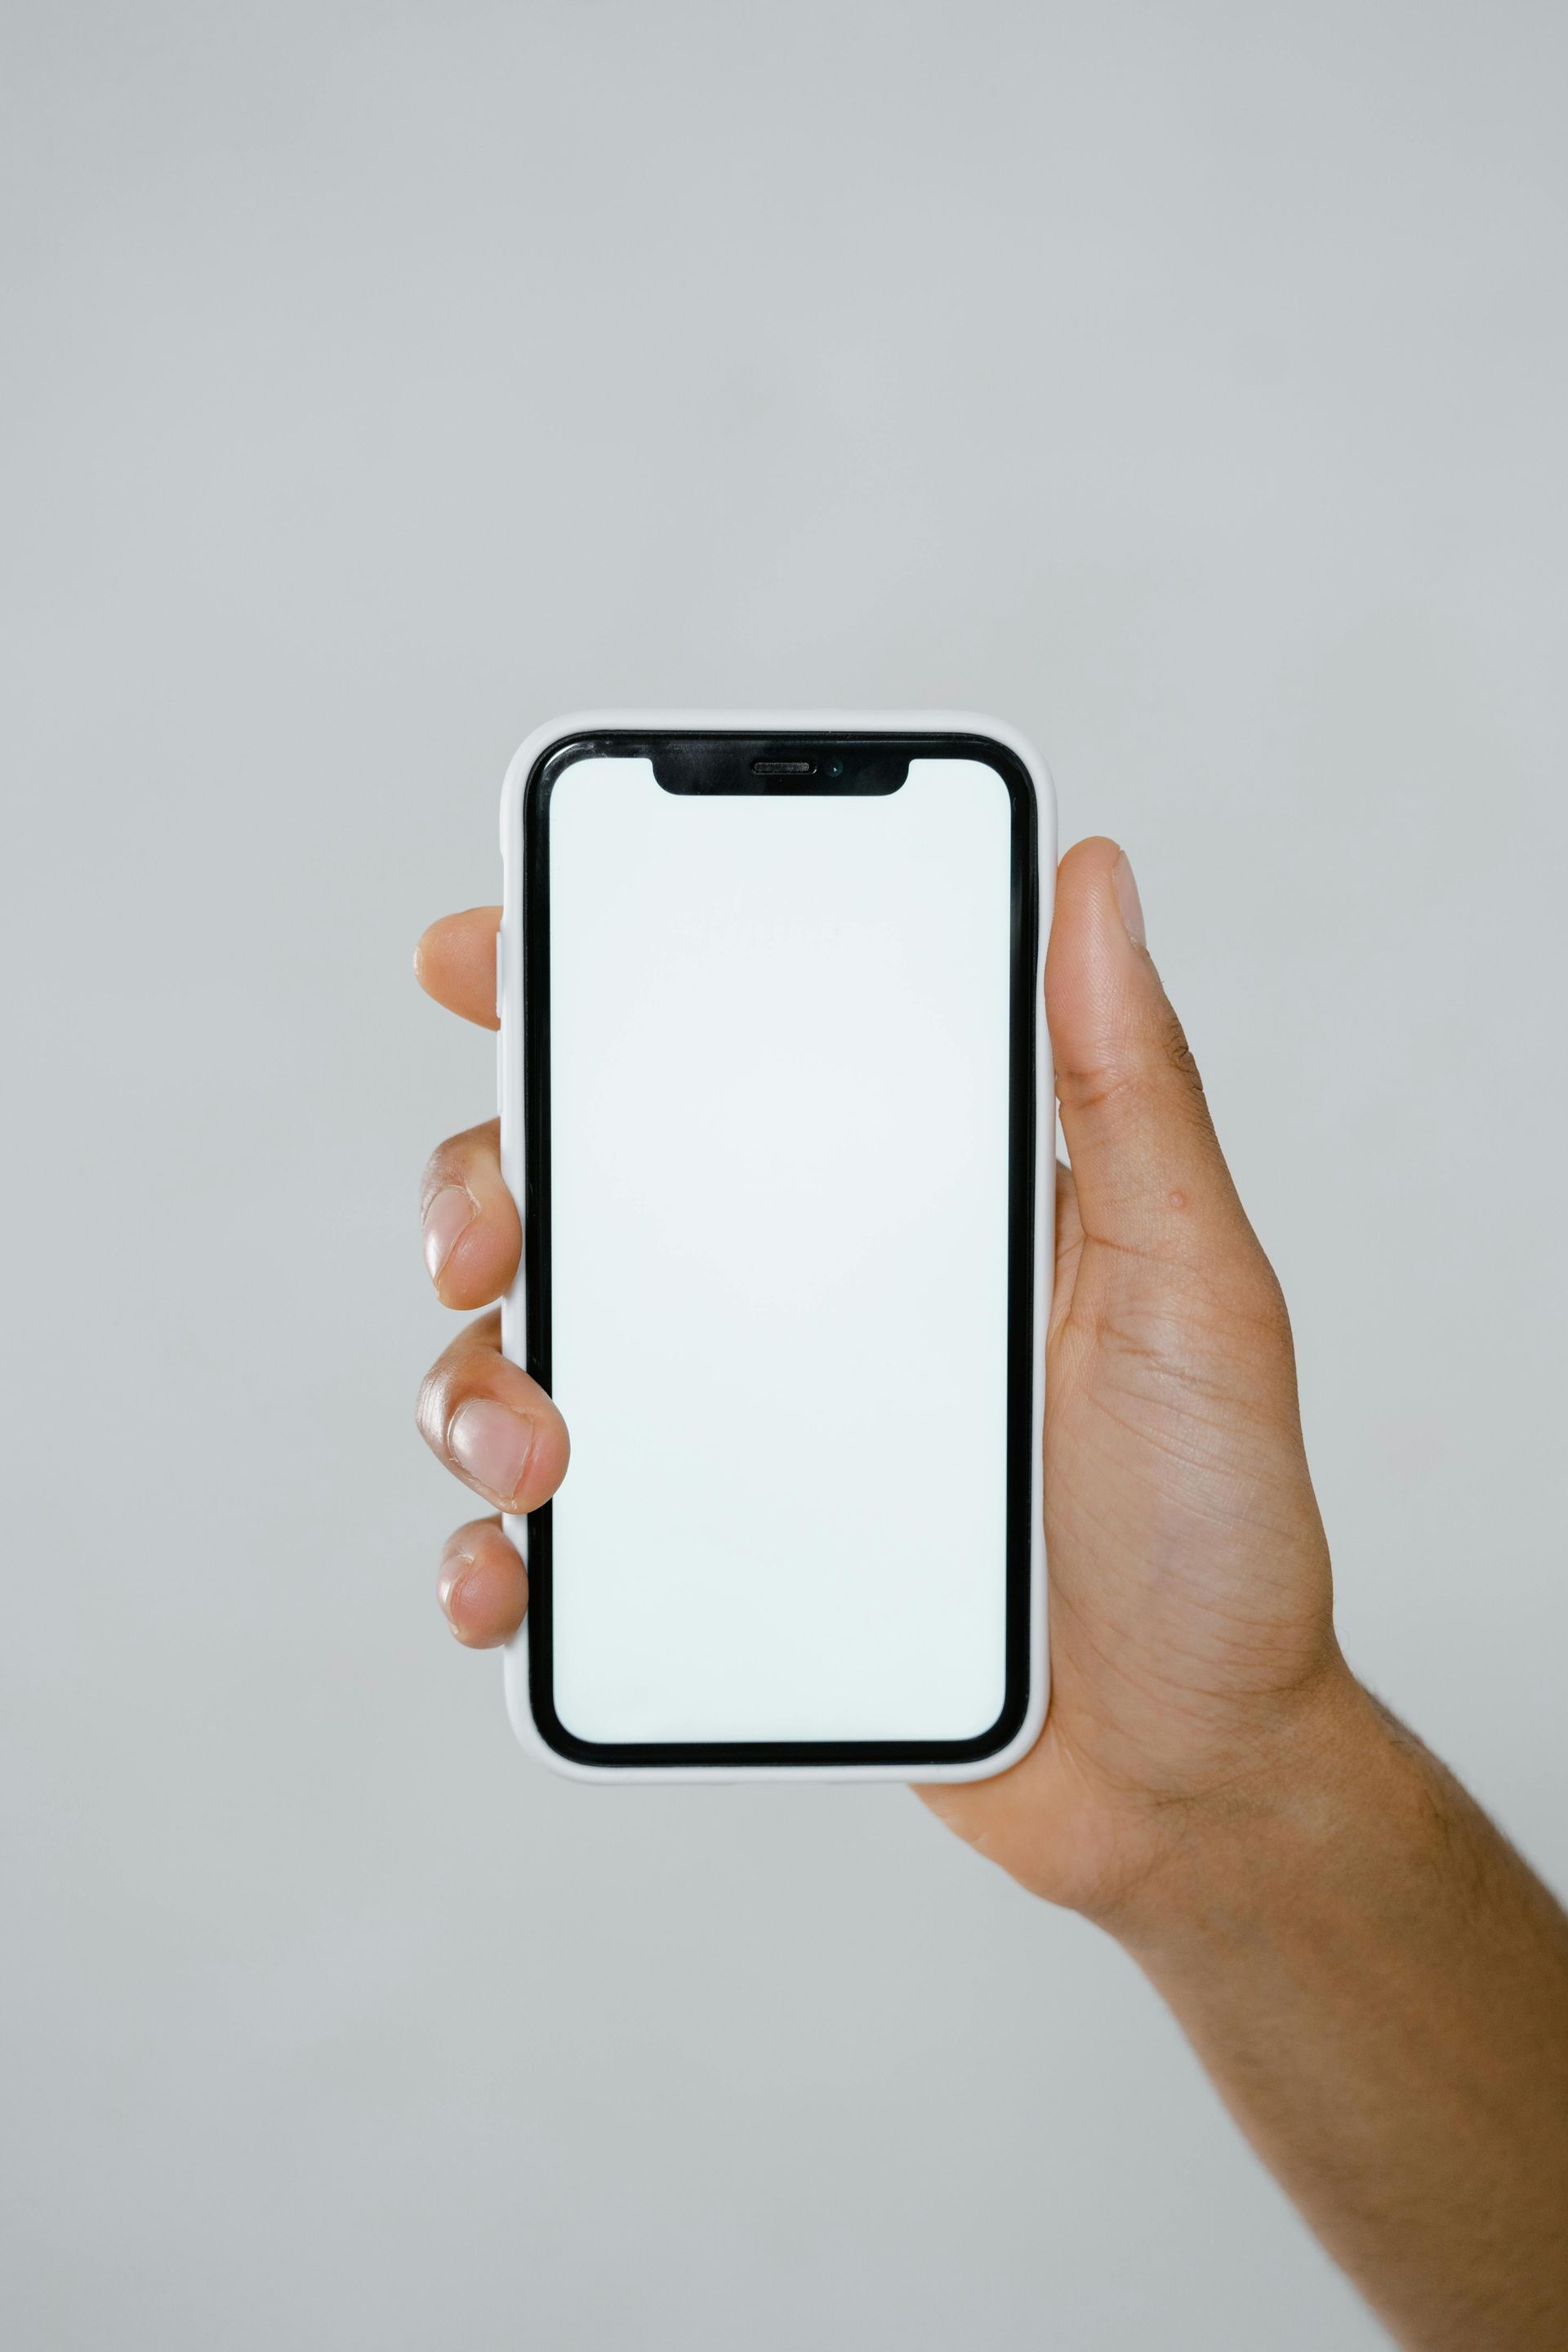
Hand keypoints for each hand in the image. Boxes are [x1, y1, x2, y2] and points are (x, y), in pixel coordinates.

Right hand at [414, 841, 1355, 1926]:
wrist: (1188, 1766)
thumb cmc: (1209, 1520)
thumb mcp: (1190, 1288)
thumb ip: (1129, 1092)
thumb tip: (1097, 876)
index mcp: (889, 1203)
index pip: (717, 1059)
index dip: (582, 987)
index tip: (483, 954)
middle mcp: (783, 1304)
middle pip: (572, 1197)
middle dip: (480, 1186)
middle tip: (488, 1234)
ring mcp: (728, 1440)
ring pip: (525, 1362)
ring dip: (473, 1384)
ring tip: (535, 1446)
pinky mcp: (696, 1576)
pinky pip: (548, 1549)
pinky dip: (493, 1556)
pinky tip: (510, 1577)